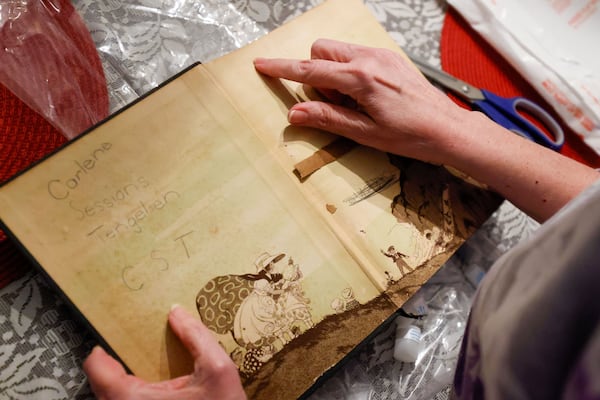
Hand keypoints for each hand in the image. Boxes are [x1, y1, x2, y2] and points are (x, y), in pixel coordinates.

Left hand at [83, 305, 245, 399]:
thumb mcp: (217, 369)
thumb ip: (196, 336)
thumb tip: (177, 312)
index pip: (98, 372)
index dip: (99, 355)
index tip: (105, 344)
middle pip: (100, 388)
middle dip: (108, 369)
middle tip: (119, 353)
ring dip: (116, 385)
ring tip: (130, 370)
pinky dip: (127, 395)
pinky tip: (147, 390)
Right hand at [253, 38, 599, 221]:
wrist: (448, 130)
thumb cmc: (410, 136)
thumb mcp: (364, 133)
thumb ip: (327, 118)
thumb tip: (296, 112)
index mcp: (361, 79)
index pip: (310, 70)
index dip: (283, 69)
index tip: (263, 65)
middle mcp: (370, 60)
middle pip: (322, 50)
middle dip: (316, 72)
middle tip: (332, 102)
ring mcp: (382, 56)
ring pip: (339, 51)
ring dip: (332, 72)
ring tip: (350, 101)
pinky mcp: (390, 59)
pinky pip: (357, 56)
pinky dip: (349, 71)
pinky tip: (364, 95)